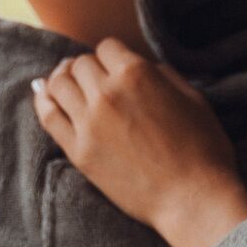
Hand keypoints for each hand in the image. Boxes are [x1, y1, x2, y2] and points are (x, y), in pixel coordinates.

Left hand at [31, 38, 246, 246]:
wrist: (192, 200)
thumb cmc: (203, 150)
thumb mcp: (193, 98)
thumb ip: (164, 75)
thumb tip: (144, 66)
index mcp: (136, 73)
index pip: (106, 47)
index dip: (111, 55)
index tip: (113, 65)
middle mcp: (107, 92)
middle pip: (80, 64)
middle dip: (88, 68)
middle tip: (92, 78)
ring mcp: (88, 122)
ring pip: (58, 84)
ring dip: (62, 79)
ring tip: (66, 82)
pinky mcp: (78, 151)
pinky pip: (48, 117)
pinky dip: (44, 102)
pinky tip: (45, 97)